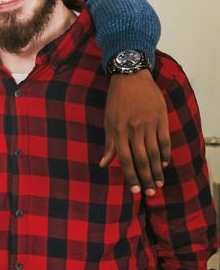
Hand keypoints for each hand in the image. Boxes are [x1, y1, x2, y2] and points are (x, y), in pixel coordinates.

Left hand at [99, 69, 170, 195]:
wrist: (131, 77)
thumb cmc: (116, 100)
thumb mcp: (107, 121)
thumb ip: (108, 143)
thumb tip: (104, 164)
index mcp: (118, 131)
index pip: (125, 159)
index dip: (131, 176)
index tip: (135, 190)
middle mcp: (134, 130)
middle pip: (141, 159)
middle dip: (146, 178)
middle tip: (151, 193)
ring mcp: (149, 124)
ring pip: (154, 153)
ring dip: (157, 170)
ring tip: (159, 183)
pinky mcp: (161, 118)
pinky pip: (164, 140)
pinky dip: (165, 153)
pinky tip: (165, 164)